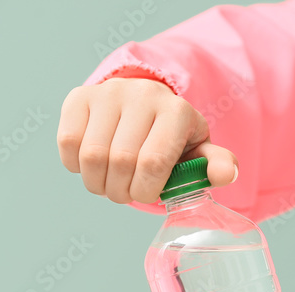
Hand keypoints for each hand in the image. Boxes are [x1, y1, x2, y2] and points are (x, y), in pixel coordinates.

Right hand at [57, 77, 238, 203]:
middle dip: (120, 191)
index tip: (146, 194)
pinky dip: (76, 166)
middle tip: (125, 193)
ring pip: (91, 156)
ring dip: (98, 183)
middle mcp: (142, 95)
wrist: (143, 104)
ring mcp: (108, 93)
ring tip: (109, 183)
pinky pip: (68, 143)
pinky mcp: (80, 97)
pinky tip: (92, 165)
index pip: (153, 163)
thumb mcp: (197, 150)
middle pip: (120, 162)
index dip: (144, 190)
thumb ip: (214, 164)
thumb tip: (225, 174)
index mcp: (176, 111)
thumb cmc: (171, 137)